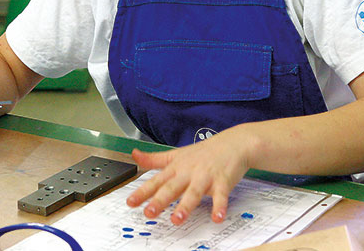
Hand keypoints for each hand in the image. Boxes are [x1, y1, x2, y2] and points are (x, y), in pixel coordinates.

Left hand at [126, 127, 253, 224]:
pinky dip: (219, 206)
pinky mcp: (223, 181)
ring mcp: (206, 176)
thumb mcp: (176, 154)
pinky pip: (221, 195)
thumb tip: (134, 155)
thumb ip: (154, 159)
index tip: (130, 202)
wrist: (233, 144)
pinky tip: (217, 217)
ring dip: (186, 206)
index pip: (156, 181)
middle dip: (160, 200)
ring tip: (177, 219)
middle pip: (172, 187)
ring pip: (194, 192)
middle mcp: (189, 172)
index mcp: (176, 168)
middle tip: (149, 212)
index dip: (143, 192)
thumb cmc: (203, 153)